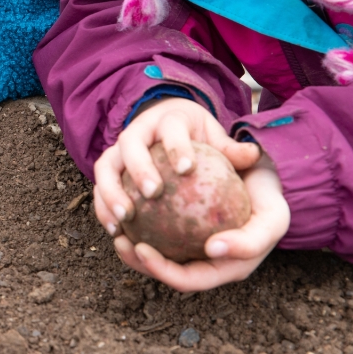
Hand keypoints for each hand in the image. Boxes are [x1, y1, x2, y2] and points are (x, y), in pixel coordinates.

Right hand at [92, 97, 260, 236]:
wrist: (165, 125)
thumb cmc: (196, 136)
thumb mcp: (215, 137)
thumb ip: (230, 149)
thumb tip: (253, 155)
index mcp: (167, 120)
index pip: (170, 129)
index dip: (175, 146)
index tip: (187, 169)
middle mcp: (136, 132)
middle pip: (130, 145)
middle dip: (139, 168)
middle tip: (153, 192)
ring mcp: (117, 150)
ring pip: (105, 168)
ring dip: (111, 193)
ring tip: (126, 219)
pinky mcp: (108, 170)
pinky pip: (100, 189)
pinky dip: (103, 209)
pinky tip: (117, 233)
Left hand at [111, 156, 288, 291]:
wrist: (262, 174)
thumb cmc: (268, 198)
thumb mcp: (273, 219)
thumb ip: (250, 240)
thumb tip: (213, 250)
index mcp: (225, 269)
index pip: (188, 280)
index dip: (161, 272)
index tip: (141, 250)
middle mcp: (206, 262)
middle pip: (166, 271)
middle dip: (138, 263)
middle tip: (121, 241)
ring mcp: (193, 246)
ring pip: (156, 253)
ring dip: (132, 248)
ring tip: (116, 230)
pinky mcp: (183, 229)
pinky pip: (156, 229)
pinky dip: (138, 223)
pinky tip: (123, 207)